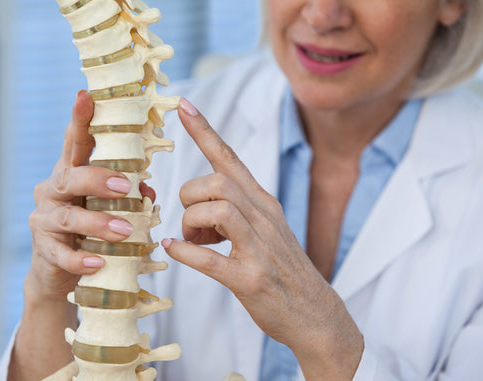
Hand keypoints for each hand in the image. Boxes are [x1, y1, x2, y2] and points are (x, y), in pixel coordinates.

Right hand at [27, 90, 154, 301]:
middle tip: (127, 187)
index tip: (86, 96)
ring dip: (98, 222)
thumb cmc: (89, 230)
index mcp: (72, 174)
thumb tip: (147, 188)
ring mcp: (45, 220)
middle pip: (71, 176)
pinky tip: (97, 263)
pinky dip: (81, 259)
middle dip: (99, 179)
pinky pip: (61, 254)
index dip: (79, 120)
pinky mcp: (44, 250)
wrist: (60, 272)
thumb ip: (126, 194)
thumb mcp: (107, 207)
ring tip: (125, 230)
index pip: (74, 143)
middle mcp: (54, 191)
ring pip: (69, 216)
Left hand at [162, 99, 363, 379]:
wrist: (315, 313)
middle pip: (217, 181)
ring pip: (217, 209)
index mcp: (263, 203)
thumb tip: (197, 204)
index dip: (205, 131)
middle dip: (190, 195)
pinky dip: (185, 252)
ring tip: (192, 241)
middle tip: (190, 223)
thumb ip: (235, 210)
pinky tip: (175, 250)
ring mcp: (259, 248)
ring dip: (191, 223)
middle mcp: (263, 218)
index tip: (182, 104)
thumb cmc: (282, 269)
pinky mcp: (251, 279)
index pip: (231, 158)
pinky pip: (210, 259)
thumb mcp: (266, 229)